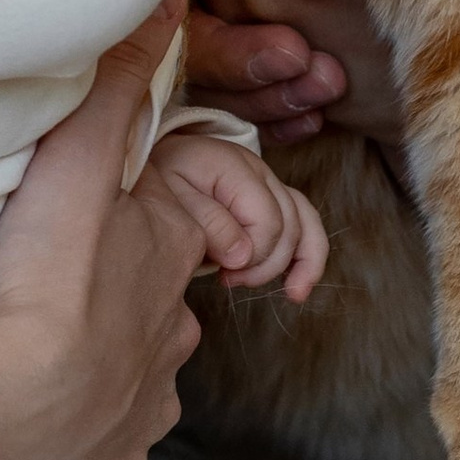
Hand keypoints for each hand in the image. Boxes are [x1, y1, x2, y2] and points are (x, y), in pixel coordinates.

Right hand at [0, 0, 208, 459]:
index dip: (210, 222)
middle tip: (78, 281)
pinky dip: (88, 415)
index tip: (195, 238)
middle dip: (139, 287)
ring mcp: (146, 402)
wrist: (5, 411)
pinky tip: (46, 402)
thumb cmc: (43, 281)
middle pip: (171, 297)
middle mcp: (175, 332)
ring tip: (51, 341)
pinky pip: (111, 430)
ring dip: (112, 352)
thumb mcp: (79, 156)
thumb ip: (120, 75)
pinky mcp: (112, 457)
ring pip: (144, 366)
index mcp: (175, 254)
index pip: (215, 225)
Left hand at [150, 131, 328, 298]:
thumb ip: (208, 225)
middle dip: (266, 264)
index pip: (268, 221)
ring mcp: (269, 181)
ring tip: (291, 294)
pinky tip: (299, 285)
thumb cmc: (157, 183)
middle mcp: (259, 170)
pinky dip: (308, 255)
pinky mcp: (272, 196)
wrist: (152, 165)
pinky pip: (305, 221)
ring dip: (299, 264)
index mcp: (234, 166)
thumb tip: (243, 256)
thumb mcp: (169, 201)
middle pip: (289, 226)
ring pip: (305, 223)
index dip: (254, 255)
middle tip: (229, 280)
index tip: (223, 272)